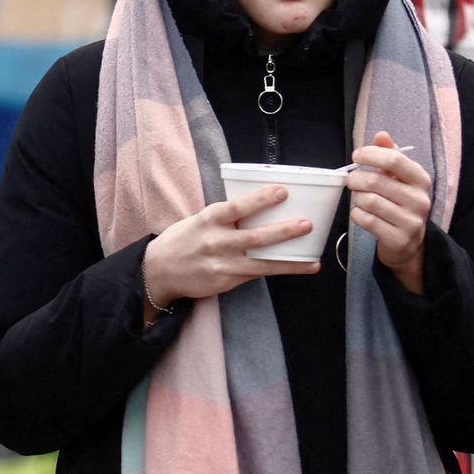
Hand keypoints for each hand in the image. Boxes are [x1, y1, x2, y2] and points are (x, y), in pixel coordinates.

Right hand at [142, 185, 320, 315]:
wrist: (159, 271)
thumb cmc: (184, 239)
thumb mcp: (200, 219)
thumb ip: (227, 216)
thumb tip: (262, 205)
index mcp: (209, 219)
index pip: (237, 207)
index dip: (261, 199)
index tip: (283, 191)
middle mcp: (216, 242)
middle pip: (254, 237)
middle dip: (283, 231)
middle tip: (306, 224)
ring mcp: (222, 265)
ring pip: (261, 263)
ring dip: (289, 260)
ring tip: (313, 256)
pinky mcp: (226, 281)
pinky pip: (257, 275)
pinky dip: (281, 271)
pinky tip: (302, 268)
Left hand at [347, 131, 430, 293]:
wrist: (410, 242)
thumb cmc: (400, 202)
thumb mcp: (399, 177)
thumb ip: (390, 154)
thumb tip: (381, 135)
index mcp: (421, 180)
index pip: (394, 159)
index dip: (370, 154)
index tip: (356, 156)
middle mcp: (420, 200)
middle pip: (375, 181)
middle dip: (356, 179)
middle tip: (351, 180)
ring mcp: (410, 221)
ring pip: (368, 201)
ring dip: (356, 197)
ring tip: (359, 197)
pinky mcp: (398, 239)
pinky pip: (366, 220)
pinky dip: (356, 214)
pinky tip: (361, 213)